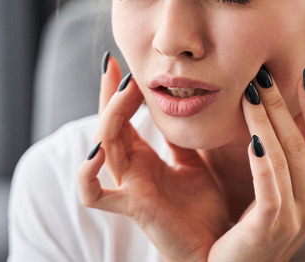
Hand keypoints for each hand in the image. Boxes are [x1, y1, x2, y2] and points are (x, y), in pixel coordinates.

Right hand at [78, 56, 229, 260]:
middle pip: (108, 125)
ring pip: (103, 146)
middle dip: (109, 95)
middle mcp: (130, 171)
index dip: (117, 91)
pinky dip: (87, 175)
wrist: (216, 249)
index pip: (122, 117)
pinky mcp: (132, 207)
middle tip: (115, 66)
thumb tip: (188, 99)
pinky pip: (95, 194)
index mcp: (143, 159)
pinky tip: (97, 152)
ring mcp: (128, 187)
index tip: (119, 61)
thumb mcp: (195, 161)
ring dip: (110, 116)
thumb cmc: (204, 209)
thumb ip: (183, 137)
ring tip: (124, 92)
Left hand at [208, 67, 304, 261]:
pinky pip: (270, 185)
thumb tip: (267, 109)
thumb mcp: (274, 191)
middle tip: (265, 72)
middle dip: (284, 103)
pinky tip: (251, 135)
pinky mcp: (272, 227)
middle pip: (304, 141)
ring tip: (250, 92)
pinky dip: (262, 157)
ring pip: (286, 155)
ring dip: (267, 119)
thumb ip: (276, 156)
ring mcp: (298, 218)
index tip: (304, 73)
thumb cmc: (250, 231)